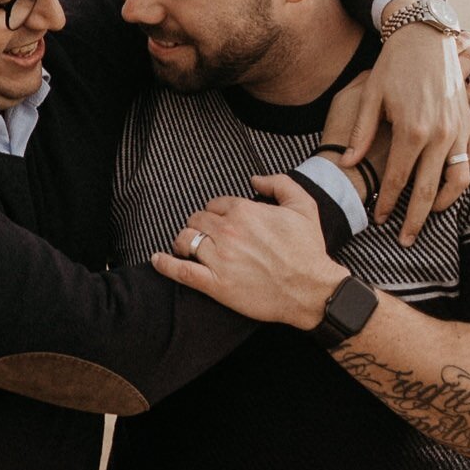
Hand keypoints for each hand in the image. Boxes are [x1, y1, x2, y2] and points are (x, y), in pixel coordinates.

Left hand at [150, 175, 342, 329]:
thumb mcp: (303, 205)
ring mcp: (220, 259)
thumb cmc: (308, 249)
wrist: (311, 290)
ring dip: (183, 241)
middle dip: (199, 226)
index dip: (216, 212)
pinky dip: (165, 264)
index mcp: (245, 211)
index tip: (220, 221)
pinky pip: (181, 271)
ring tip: (186, 247)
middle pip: (197, 220)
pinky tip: (158, 259)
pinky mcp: (216, 285)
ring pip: (186, 240)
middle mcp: (228, 231)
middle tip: (205, 236)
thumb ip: (278, 183)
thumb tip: (254, 179)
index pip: (214, 204)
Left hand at [331, 22, 469, 246]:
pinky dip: (461, 177)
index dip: (387, 204)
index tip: (378, 220)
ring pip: (456, 181)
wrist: (425, 36)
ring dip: (443, 203)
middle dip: (416, 219)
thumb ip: (362, 133)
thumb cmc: (392, 64)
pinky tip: (448, 188)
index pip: (398, 180)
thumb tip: (346, 164)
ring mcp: (457, 130)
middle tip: (406, 240)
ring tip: (428, 215)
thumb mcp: (369, 95)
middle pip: (427, 190)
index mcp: (411, 130)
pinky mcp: (466, 123)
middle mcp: (438, 135)